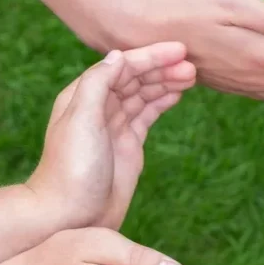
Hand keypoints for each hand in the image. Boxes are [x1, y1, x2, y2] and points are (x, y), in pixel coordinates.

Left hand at [27, 43, 193, 229]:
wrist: (70, 214)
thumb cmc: (72, 169)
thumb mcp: (82, 120)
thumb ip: (98, 85)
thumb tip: (118, 56)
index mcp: (84, 96)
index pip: (122, 66)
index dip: (150, 56)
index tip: (180, 50)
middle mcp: (99, 107)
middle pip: (135, 78)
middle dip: (163, 68)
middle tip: (193, 66)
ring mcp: (115, 126)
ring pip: (144, 94)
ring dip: (166, 82)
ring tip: (192, 76)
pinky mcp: (128, 144)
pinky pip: (148, 114)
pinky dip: (163, 102)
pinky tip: (177, 94)